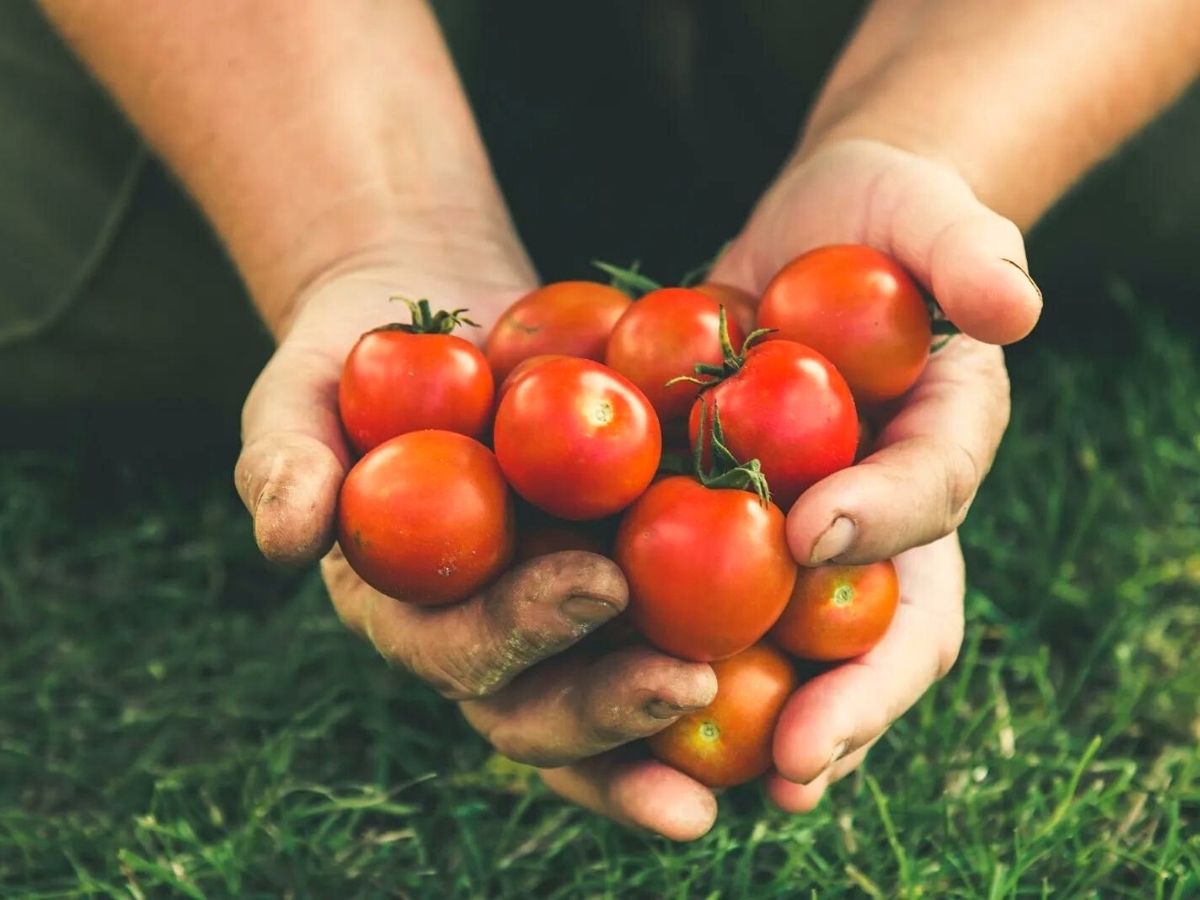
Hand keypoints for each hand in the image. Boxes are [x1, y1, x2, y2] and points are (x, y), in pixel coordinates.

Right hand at [233, 231, 716, 836]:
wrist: (429, 318)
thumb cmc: (354, 357)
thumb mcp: (301, 391)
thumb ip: (285, 460)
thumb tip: (285, 537)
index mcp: (410, 613)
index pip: (455, 652)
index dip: (518, 637)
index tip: (597, 587)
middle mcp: (488, 635)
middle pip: (543, 708)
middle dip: (613, 706)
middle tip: (693, 684)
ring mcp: (556, 611)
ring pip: (617, 691)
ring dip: (682, 715)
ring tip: (765, 706)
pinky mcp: (622, 568)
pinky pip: (677, 618)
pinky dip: (739, 642)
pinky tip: (809, 640)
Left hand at [700, 138, 1018, 807]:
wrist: (812, 239)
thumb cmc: (882, 219)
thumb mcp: (927, 212)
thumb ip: (970, 248)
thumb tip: (1015, 306)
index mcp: (935, 453)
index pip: (927, 505)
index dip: (881, 524)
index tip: (813, 533)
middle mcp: (878, 520)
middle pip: (880, 628)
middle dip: (848, 701)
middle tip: (796, 764)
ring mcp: (806, 541)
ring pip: (800, 654)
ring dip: (762, 722)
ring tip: (709, 786)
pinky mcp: (729, 538)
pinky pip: (710, 613)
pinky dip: (674, 661)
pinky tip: (615, 701)